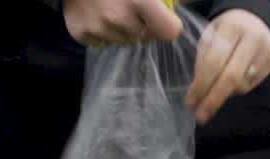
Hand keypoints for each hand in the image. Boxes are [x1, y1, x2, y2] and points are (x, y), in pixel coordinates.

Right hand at [63, 0, 183, 47]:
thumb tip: (189, 0)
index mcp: (140, 0)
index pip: (169, 30)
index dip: (168, 25)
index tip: (162, 18)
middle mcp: (119, 18)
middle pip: (145, 38)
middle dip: (142, 25)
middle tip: (130, 7)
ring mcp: (98, 28)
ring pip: (122, 41)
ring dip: (121, 30)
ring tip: (111, 9)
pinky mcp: (80, 34)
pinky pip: (101, 43)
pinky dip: (102, 33)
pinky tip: (96, 15)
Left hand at [184, 9, 269, 124]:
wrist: (256, 20)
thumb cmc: (226, 31)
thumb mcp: (209, 36)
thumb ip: (203, 59)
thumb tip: (197, 88)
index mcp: (232, 28)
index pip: (215, 62)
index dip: (201, 85)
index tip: (189, 102)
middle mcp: (253, 39)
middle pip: (232, 77)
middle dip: (213, 100)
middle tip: (200, 116)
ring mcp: (266, 51)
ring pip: (242, 85)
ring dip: (222, 96)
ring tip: (209, 98)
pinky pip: (251, 85)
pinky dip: (234, 92)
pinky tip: (225, 89)